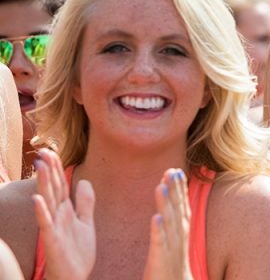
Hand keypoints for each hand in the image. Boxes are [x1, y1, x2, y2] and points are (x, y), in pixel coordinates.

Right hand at [32, 149, 94, 279]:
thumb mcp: (86, 223)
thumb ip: (84, 203)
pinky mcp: (52, 240)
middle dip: (48, 170)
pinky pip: (46, 224)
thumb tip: (83, 181)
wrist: (75, 277)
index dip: (57, 168)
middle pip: (52, 188)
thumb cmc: (77, 252)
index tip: (52, 150)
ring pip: (47, 201)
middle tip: (43, 150)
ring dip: (43, 183)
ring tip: (40, 165)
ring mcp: (53, 227)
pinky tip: (37, 199)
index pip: (60, 185)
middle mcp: (57, 216)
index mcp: (65, 210)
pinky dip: (41, 211)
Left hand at [143, 169, 192, 279]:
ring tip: (160, 187)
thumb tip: (168, 212)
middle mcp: (179, 238)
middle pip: (178, 210)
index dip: (180, 190)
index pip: (182, 207)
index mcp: (181, 233)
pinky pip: (159, 244)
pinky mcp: (160, 261)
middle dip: (175, 190)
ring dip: (166, 204)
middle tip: (172, 171)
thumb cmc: (172, 268)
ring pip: (169, 223)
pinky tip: (156, 218)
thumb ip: (173, 225)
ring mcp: (171, 249)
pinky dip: (159, 231)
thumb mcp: (174, 244)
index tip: (176, 171)